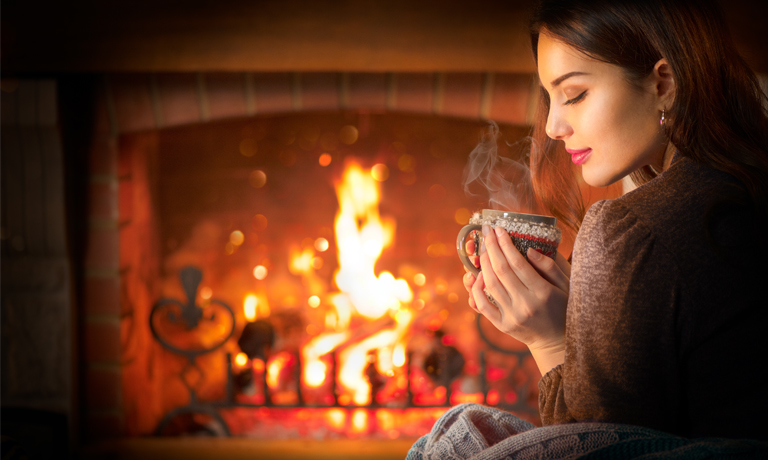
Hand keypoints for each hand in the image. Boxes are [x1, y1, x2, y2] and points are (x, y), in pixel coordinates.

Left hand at [464, 224, 569, 373]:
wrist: (557, 341)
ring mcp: (512, 316)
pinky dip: (476, 288)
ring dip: (483, 263)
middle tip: (487, 231)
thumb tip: (529, 249)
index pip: (518, 263)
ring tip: (483, 248)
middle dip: (491, 247)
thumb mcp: (566, 285)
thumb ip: (549, 266)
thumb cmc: (563, 307)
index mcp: (543, 292)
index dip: (505, 244)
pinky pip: (483, 305)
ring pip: (490, 285)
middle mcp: (525, 304)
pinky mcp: (502, 325)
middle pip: (501, 270)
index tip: (499, 229)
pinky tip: (478, 274)